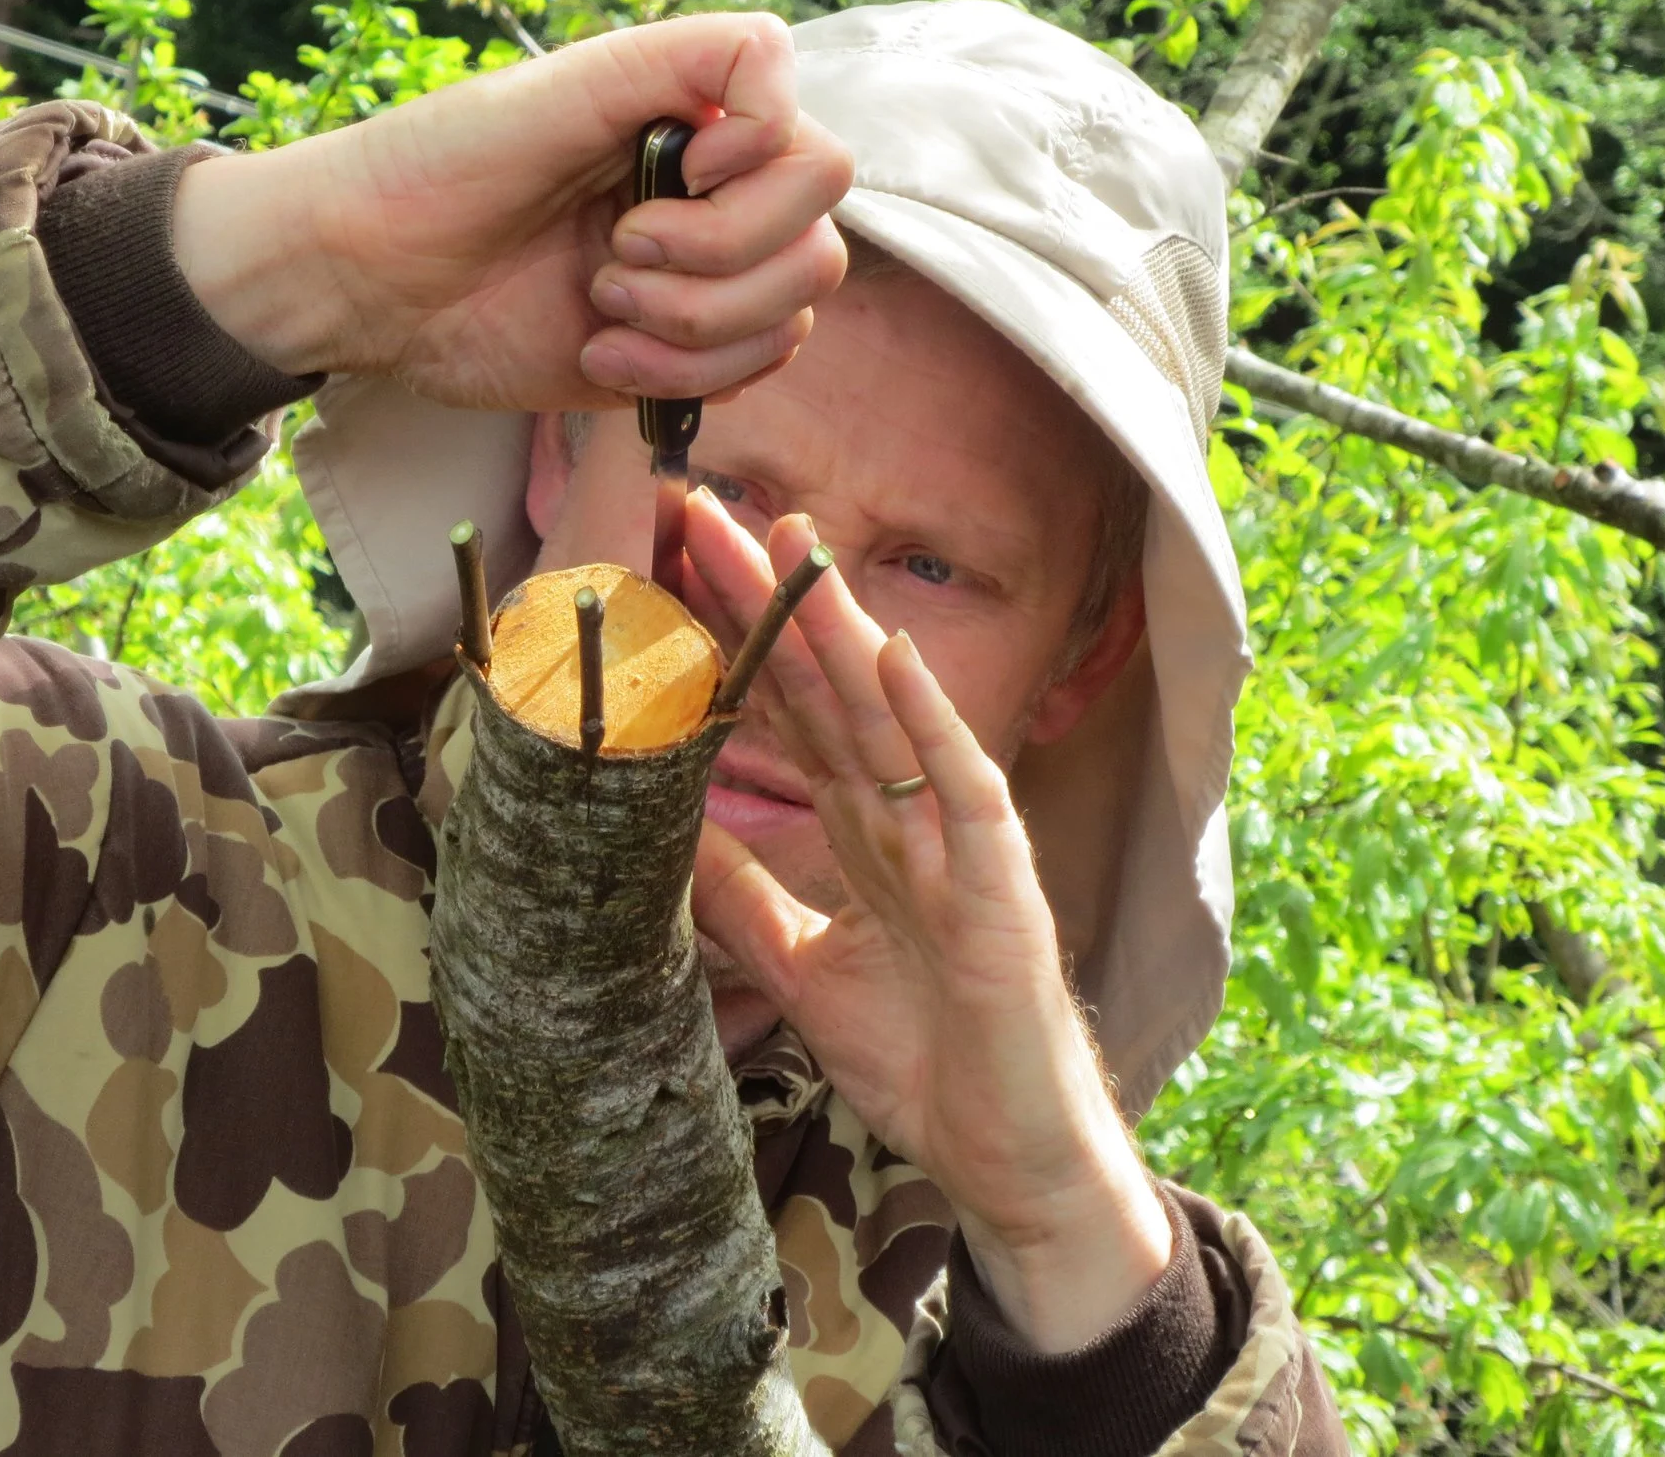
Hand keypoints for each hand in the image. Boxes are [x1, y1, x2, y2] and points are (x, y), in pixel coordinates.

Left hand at [172, 14, 852, 410]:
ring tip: (598, 308)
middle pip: (817, 233)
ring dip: (694, 324)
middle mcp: (713, 192)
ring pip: (794, 312)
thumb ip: (678, 59)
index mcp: (693, 116)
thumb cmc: (440, 167)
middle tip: (612, 252)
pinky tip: (598, 356)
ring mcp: (702, 276)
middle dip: (717, 256)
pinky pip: (750, 373)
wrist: (366, 281)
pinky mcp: (679, 353)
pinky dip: (679, 374)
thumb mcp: (557, 89)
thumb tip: (772, 94)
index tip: (678, 165)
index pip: (808, 138)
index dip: (762, 162)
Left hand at [685, 496, 1174, 1352]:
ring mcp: (956, 841)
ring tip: (786, 539)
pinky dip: (930, 719)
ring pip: (887, 712)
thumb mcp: (801, 969)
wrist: (1009, 1156)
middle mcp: (908, 815)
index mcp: (864, 830)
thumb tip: (655, 834)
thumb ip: (741, 897)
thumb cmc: (926, 1061)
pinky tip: (892, 653)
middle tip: (694, 507)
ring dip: (837, 625)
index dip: (725, 640)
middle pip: (822, 687)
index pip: (783, 712)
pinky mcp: (1000, 884)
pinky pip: (964, 788)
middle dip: (761, 599)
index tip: (659, 567)